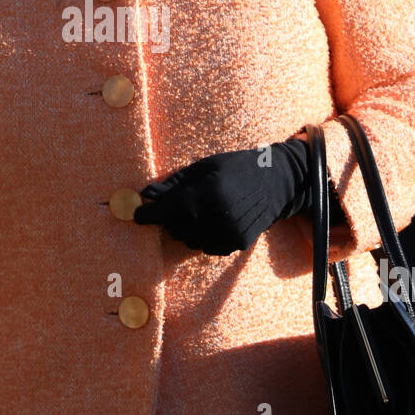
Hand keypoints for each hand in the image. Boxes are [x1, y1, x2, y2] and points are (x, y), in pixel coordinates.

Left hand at [133, 138, 310, 254]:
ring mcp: (228, 233)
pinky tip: (212, 221)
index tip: (137, 214)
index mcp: (207, 193)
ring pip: (189, 241)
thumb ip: (174, 183)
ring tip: (197, 211)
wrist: (276, 182)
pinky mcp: (236, 243)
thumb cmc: (236, 168)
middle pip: (175, 228)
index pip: (166, 211)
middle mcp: (217, 217)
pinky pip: (206, 247)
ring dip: (185, 228)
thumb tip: (146, 193)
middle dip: (169, 219)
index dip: (148, 215)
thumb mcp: (204, 167)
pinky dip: (202, 237)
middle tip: (173, 206)